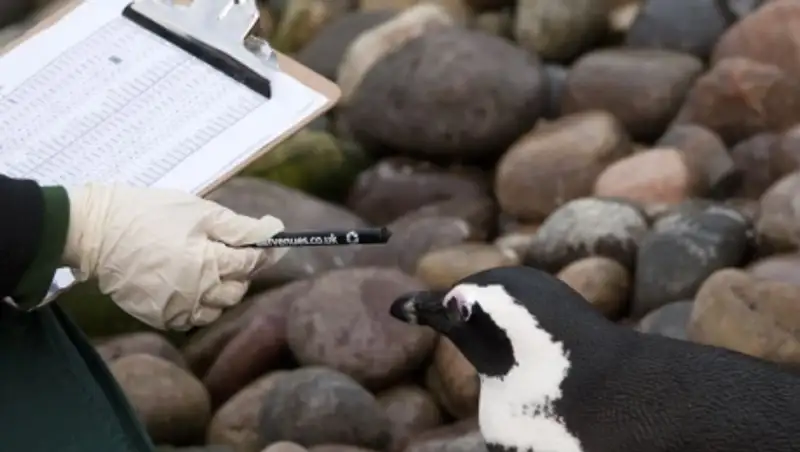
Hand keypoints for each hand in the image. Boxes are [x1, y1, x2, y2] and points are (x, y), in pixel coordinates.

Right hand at [62, 183, 285, 330]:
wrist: (95, 231)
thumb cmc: (150, 214)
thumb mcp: (199, 212)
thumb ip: (239, 227)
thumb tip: (275, 230)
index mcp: (209, 263)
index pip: (250, 263)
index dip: (263, 251)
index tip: (272, 243)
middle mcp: (197, 294)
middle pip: (237, 290)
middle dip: (241, 272)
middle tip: (231, 251)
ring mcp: (177, 309)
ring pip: (217, 309)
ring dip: (222, 291)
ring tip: (209, 268)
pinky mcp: (159, 318)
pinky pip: (192, 318)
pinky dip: (199, 305)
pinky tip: (190, 284)